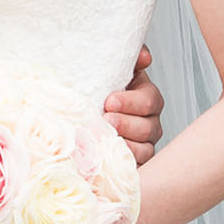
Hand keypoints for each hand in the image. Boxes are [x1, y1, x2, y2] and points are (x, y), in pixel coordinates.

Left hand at [103, 45, 162, 166]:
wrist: (73, 119)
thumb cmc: (91, 93)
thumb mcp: (105, 72)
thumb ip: (126, 59)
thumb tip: (145, 57)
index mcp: (143, 97)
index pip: (150, 99)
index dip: (132, 102)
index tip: (109, 101)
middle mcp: (148, 122)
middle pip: (149, 127)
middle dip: (126, 123)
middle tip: (106, 120)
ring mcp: (143, 145)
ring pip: (145, 149)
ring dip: (124, 144)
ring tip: (103, 139)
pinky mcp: (133, 164)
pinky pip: (136, 167)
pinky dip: (122, 163)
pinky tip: (106, 157)